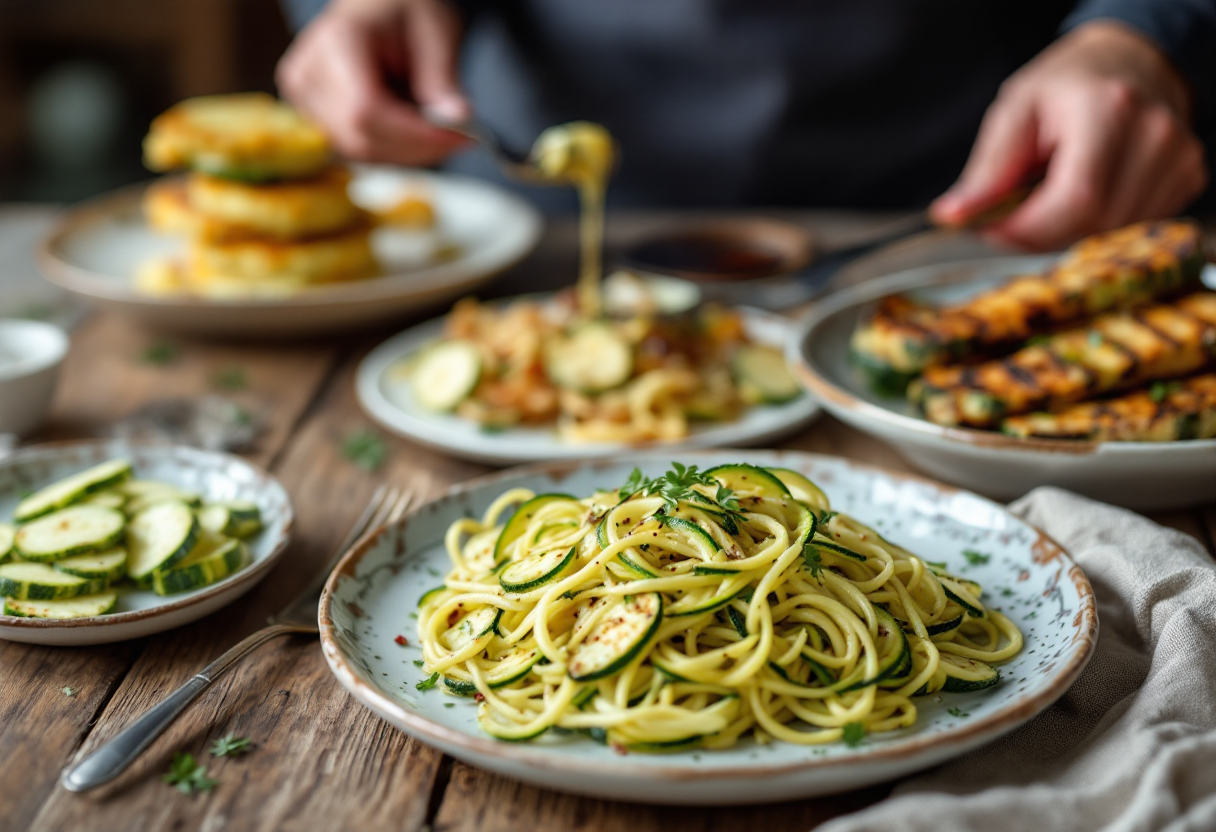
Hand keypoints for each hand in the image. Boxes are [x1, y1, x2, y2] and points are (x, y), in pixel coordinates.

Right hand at [276, 0, 469, 165]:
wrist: (379, 6)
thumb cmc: (404, 10)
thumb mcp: (436, 33)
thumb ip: (442, 79)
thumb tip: (458, 119)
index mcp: (337, 42)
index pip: (365, 110)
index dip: (413, 134)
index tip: (458, 136)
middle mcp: (309, 73)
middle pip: (360, 138)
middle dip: (416, 147)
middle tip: (460, 135)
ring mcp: (306, 98)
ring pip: (360, 152)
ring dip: (407, 150)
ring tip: (435, 123)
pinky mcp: (313, 115)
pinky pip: (357, 151)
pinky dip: (393, 148)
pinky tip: (412, 127)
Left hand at [931, 21, 1207, 250]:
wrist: (1130, 60)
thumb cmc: (1067, 85)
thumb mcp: (1015, 112)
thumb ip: (988, 170)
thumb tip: (954, 215)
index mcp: (1108, 110)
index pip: (1076, 199)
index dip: (1028, 230)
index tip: (993, 231)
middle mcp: (1154, 135)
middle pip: (1095, 224)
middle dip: (1043, 233)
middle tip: (1015, 216)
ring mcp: (1178, 158)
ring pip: (1114, 233)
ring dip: (1070, 230)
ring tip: (1052, 196)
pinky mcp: (1187, 177)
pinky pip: (1135, 227)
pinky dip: (1100, 224)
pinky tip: (1087, 194)